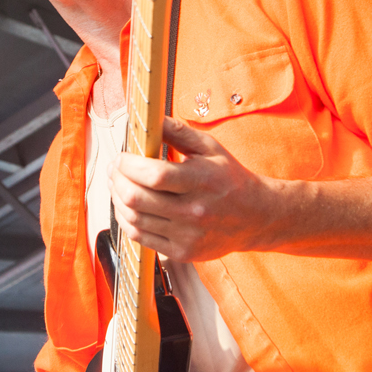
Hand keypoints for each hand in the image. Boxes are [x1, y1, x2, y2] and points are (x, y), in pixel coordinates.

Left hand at [112, 117, 282, 261]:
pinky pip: (140, 237)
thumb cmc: (230, 179)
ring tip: (118, 185)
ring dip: (117, 199)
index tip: (122, 157)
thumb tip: (149, 119)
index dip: (128, 165)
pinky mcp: (182, 252)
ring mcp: (187, 235)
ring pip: (133, 218)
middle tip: (114, 169)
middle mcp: (194, 211)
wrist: (257, 217)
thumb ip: (178, 131)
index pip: (154, 175)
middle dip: (116, 180)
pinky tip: (127, 207)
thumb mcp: (210, 148)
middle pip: (136, 198)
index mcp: (201, 180)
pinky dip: (126, 220)